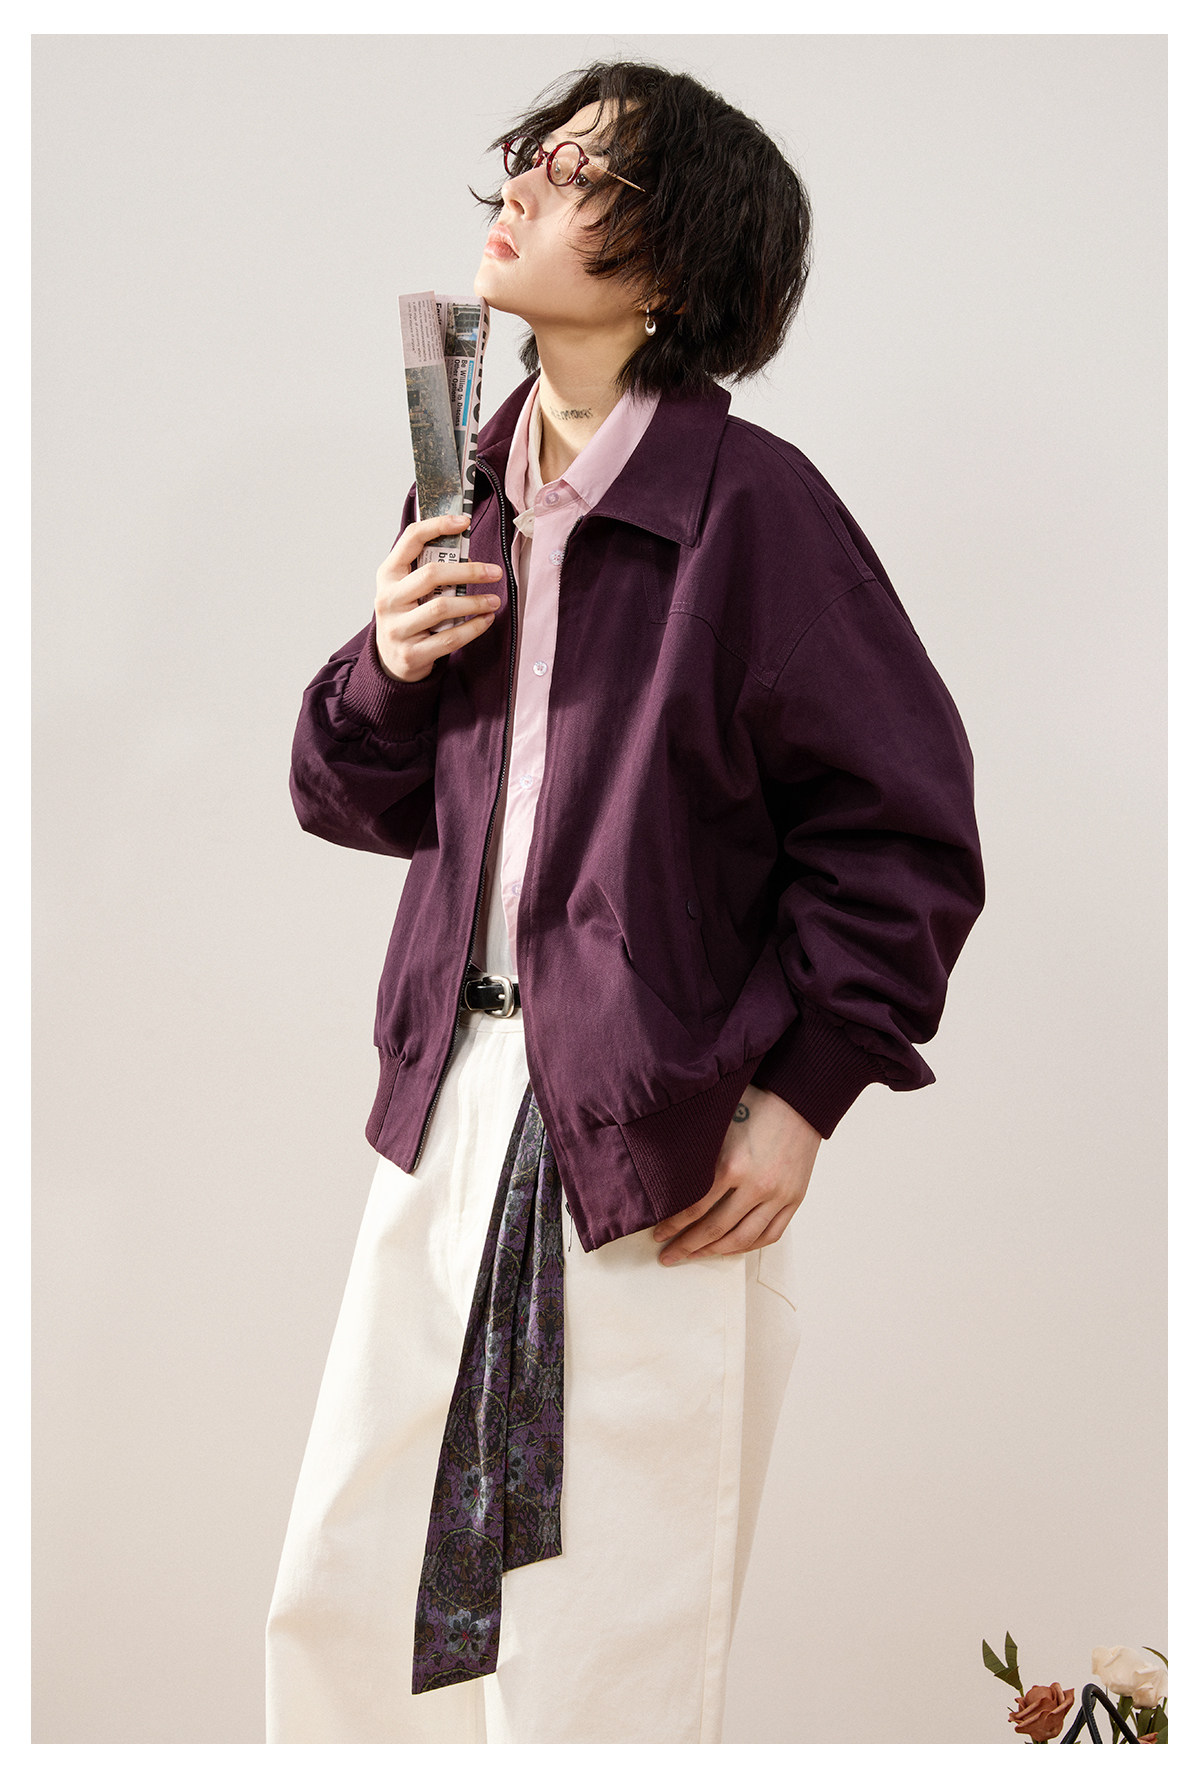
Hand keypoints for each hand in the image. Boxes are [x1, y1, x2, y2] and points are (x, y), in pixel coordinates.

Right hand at [374, 514, 503, 682]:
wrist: (391, 660)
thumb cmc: (407, 615)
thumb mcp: (407, 588)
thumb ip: (428, 570)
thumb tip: (468, 556)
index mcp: (387, 575)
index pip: (411, 539)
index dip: (438, 526)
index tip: (464, 522)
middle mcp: (388, 599)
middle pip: (432, 575)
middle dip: (469, 571)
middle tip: (495, 572)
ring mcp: (397, 628)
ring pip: (443, 608)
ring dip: (475, 602)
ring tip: (494, 600)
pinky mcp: (412, 654)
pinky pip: (449, 638)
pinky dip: (473, 628)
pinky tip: (486, 620)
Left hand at [651, 1085, 821, 1264]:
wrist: (799, 1098)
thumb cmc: (755, 1104)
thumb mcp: (719, 1125)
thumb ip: (696, 1154)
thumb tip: (664, 1178)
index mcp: (732, 1165)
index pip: (693, 1209)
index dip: (672, 1226)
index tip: (659, 1234)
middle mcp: (757, 1186)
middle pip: (715, 1229)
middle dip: (687, 1246)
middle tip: (669, 1256)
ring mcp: (779, 1196)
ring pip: (742, 1238)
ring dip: (715, 1251)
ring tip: (696, 1255)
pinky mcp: (795, 1199)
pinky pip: (770, 1235)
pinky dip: (748, 1246)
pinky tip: (730, 1248)